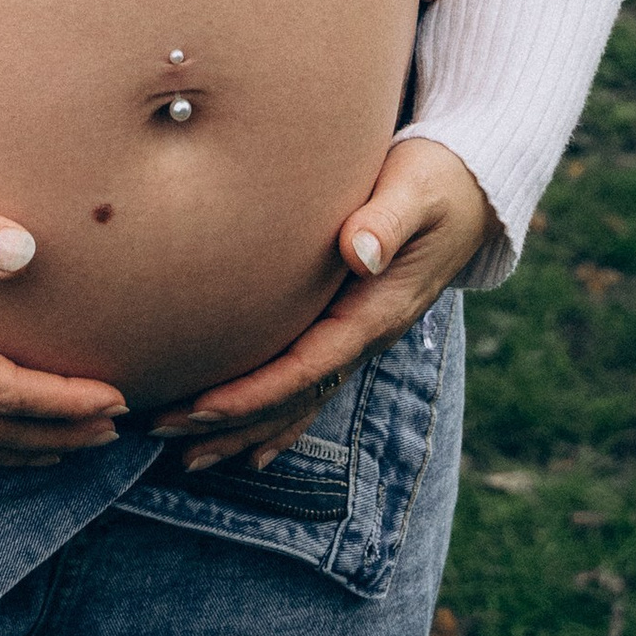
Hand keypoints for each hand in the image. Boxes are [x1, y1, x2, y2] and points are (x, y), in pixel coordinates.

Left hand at [149, 136, 497, 475]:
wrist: (474, 190)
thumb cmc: (437, 179)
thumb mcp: (417, 191)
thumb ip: (388, 220)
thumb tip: (358, 252)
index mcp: (375, 311)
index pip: (306, 366)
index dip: (253, 391)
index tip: (201, 406)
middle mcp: (366, 336)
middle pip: (292, 395)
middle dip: (229, 419)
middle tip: (162, 432)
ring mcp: (358, 337)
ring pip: (296, 400)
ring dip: (242, 429)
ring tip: (184, 455)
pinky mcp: (350, 327)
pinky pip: (308, 385)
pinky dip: (275, 419)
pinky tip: (247, 449)